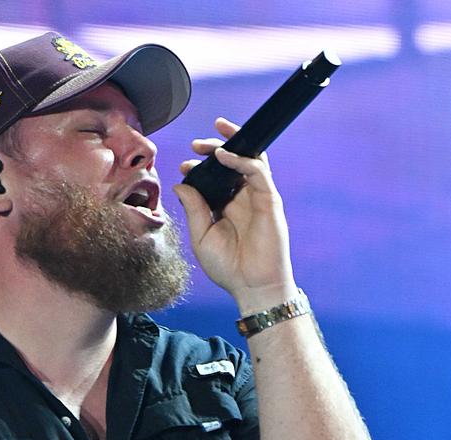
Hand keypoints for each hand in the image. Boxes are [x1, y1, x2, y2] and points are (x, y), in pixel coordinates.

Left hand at [172, 117, 296, 313]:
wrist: (252, 287)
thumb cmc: (228, 268)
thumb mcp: (201, 237)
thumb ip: (193, 209)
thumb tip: (180, 185)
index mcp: (225, 207)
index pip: (214, 178)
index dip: (199, 168)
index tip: (184, 167)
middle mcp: (242, 199)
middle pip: (232, 163)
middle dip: (214, 148)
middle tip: (196, 145)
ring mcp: (258, 198)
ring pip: (249, 159)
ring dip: (232, 144)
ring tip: (213, 141)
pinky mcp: (270, 200)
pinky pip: (258, 171)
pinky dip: (242, 159)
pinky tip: (224, 156)